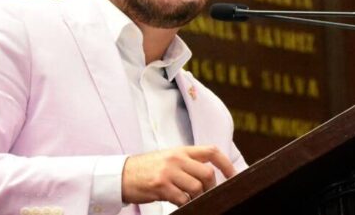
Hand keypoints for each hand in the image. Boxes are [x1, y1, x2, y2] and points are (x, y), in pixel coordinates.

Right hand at [121, 145, 235, 205]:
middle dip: (211, 187)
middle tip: (205, 194)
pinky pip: (182, 198)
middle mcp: (176, 159)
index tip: (233, 176)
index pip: (211, 151)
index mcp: (181, 151)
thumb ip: (187, 163)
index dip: (226, 164)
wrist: (121, 174)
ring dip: (197, 197)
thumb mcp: (168, 158)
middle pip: (207, 173)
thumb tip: (208, 175)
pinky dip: (184, 203)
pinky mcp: (161, 186)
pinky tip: (178, 203)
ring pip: (196, 187)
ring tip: (189, 199)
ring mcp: (168, 172)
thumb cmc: (146, 168)